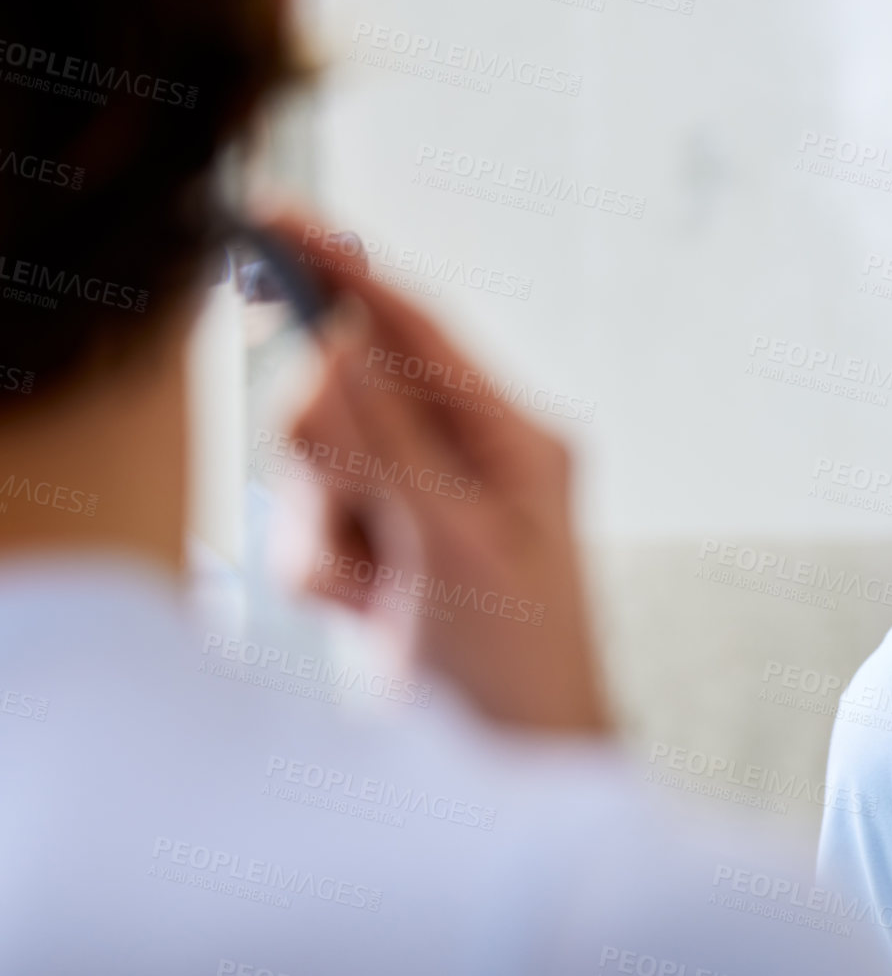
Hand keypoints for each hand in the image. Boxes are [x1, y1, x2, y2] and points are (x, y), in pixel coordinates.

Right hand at [269, 214, 609, 735]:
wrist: (515, 765)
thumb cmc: (519, 658)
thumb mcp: (454, 542)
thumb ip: (389, 440)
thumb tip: (338, 343)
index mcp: (514, 436)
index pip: (418, 329)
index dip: (349, 273)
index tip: (280, 219)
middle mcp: (470, 456)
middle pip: (350, 391)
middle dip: (329, 453)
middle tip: (351, 509)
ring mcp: (421, 503)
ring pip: (316, 460)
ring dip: (322, 522)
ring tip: (366, 583)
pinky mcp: (382, 548)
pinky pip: (308, 521)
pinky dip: (316, 564)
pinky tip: (359, 607)